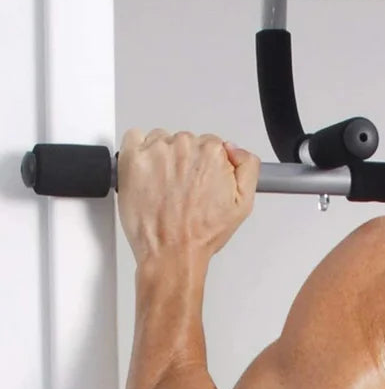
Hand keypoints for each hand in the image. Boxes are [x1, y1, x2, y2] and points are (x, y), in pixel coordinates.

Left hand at [118, 129, 259, 264]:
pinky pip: (134, 137)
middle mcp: (184, 147)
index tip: (201, 180)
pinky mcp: (132, 158)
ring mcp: (156, 151)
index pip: (211, 144)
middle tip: (183, 187)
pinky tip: (146, 171)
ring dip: (162, 156)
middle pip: (186, 140)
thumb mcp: (244, 203)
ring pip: (161, 139)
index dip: (207, 165)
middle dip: (185, 160)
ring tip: (163, 184)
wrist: (172, 251)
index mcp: (212, 153)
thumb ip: (248, 167)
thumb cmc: (201, 232)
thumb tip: (235, 150)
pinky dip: (138, 149)